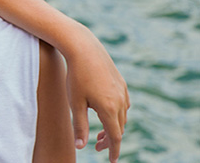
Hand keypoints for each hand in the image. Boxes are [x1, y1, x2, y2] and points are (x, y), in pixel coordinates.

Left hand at [65, 27, 128, 162]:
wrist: (84, 48)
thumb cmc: (76, 76)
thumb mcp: (75, 103)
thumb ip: (80, 126)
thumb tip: (80, 146)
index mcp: (109, 109)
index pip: (115, 137)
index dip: (113, 150)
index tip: (111, 161)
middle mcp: (120, 101)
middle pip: (119, 128)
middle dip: (110, 140)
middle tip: (97, 147)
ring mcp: (122, 91)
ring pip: (122, 117)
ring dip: (113, 127)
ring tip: (100, 133)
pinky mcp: (121, 83)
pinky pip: (123, 104)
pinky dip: (116, 114)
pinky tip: (106, 113)